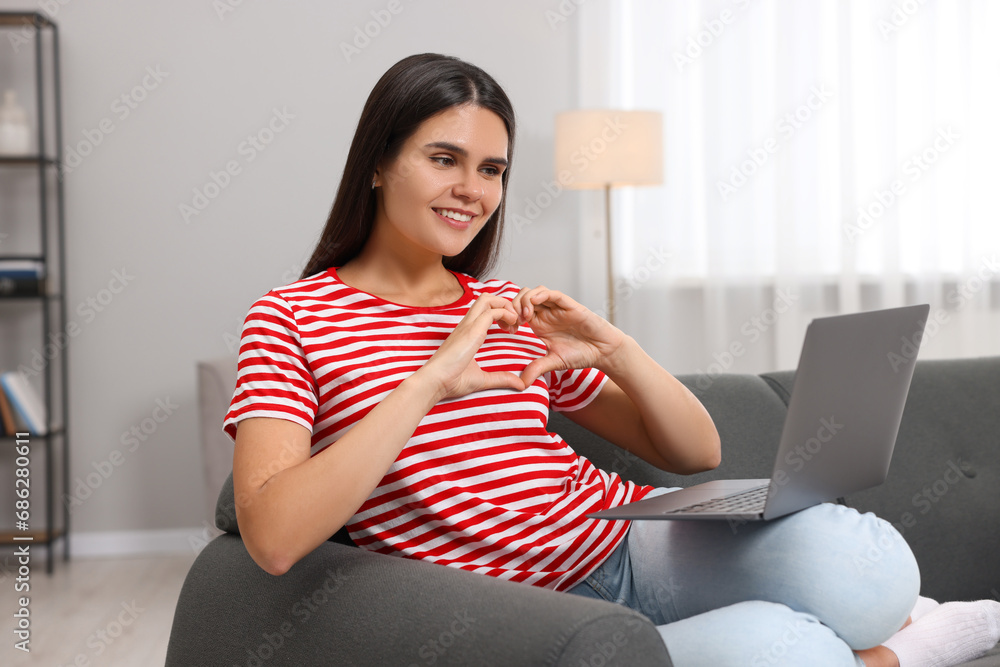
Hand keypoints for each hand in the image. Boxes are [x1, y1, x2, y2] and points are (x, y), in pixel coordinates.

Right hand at [418, 293, 525, 399]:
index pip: (484, 309)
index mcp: (467, 332)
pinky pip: (492, 312)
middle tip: (515, 322)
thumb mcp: (482, 379)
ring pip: (487, 298)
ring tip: (514, 322)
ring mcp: (468, 326)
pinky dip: (506, 314)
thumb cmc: (451, 380)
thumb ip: (501, 379)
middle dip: (505, 303)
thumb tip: (520, 384)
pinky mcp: (472, 331)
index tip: (511, 329)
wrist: (435, 382)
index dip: (501, 312)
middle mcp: (467, 325)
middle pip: (486, 298)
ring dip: (505, 305)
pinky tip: (511, 327)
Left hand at [512, 286, 627, 386]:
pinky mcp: (569, 305)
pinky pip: (553, 294)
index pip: (517, 310)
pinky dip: (541, 294)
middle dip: (513, 305)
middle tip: (514, 322)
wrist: (603, 352)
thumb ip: (537, 368)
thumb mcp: (554, 362)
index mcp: (539, 324)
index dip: (509, 315)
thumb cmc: (580, 354)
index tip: (507, 328)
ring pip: (536, 292)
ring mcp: (557, 308)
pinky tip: (534, 303)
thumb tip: (521, 384)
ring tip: (524, 316)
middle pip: (523, 297)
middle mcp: (546, 313)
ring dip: (525, 300)